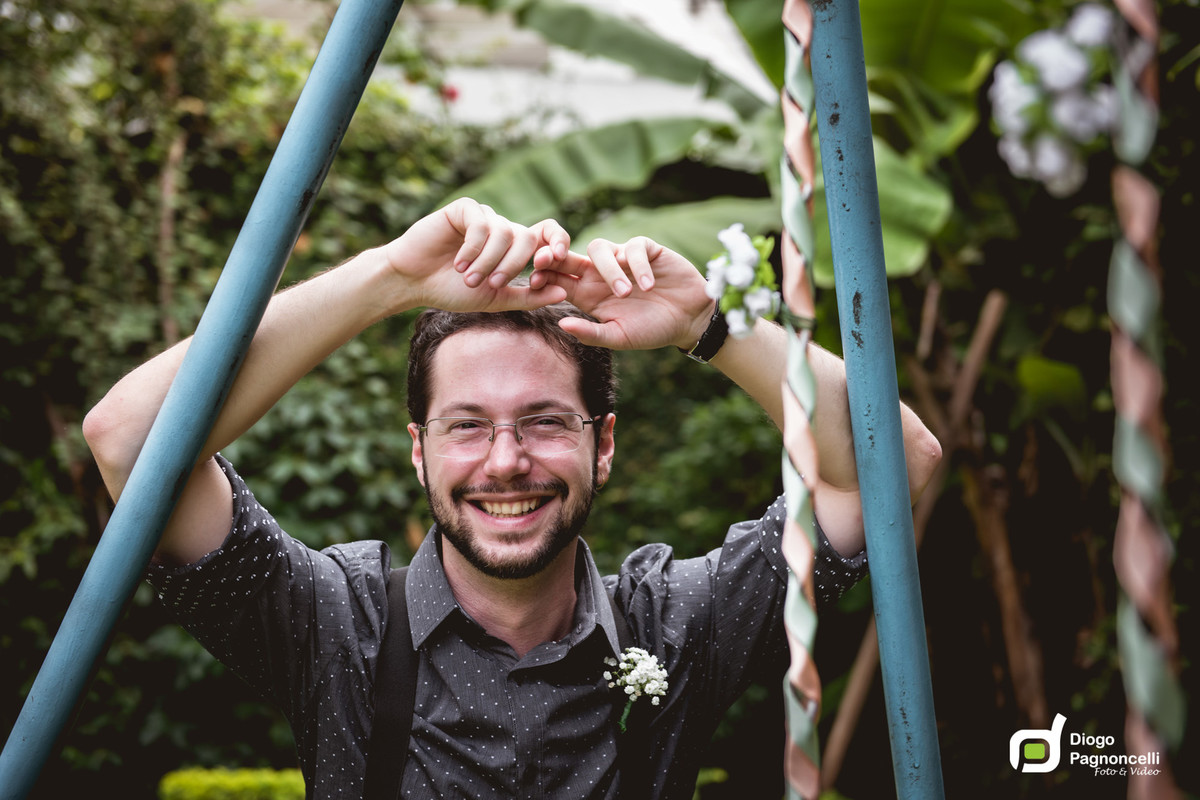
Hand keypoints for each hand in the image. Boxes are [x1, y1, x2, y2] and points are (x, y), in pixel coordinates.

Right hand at [381, 198, 570, 311]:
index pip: (546, 234)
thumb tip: (564, 292)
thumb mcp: (495, 298)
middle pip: (526, 236)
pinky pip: (481, 224)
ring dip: (488, 261)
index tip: (556, 260)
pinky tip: (458, 263)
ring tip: (469, 279)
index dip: (558, 241)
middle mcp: (501, 228)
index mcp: (513, 248)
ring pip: (504, 232)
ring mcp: (483, 217)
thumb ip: (528, 296)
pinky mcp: (464, 209)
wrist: (413, 281)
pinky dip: (473, 248)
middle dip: (513, 264)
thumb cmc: (452, 291)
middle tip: (493, 284)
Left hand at [532, 237, 713, 350]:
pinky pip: (634, 247)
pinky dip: (638, 264)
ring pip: (600, 248)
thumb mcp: (619, 338)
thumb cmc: (652, 331)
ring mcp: (623, 260)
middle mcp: (601, 274)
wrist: (689, 320)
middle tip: (548, 259)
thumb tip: (562, 326)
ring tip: (625, 293)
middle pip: (570, 255)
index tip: (533, 280)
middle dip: (556, 254)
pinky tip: (649, 285)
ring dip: (608, 269)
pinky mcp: (647, 251)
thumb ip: (592, 333)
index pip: (558, 279)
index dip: (543, 275)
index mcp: (588, 294)